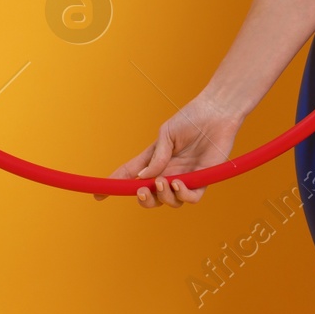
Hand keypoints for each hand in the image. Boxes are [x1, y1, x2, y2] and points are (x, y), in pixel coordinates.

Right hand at [93, 94, 242, 207]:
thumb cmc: (191, 119)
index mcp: (156, 160)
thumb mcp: (166, 135)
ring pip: (170, 201)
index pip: (132, 175)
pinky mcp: (204, 180)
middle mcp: (170, 172)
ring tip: (163, 181)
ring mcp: (186, 177)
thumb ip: (156, 157)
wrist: (216, 112)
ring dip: (163, 196)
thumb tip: (142, 178)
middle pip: (151, 197)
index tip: (98, 195)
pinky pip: (191, 198)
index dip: (116, 186)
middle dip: (144, 199)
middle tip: (141, 191)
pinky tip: (177, 183)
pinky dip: (182, 195)